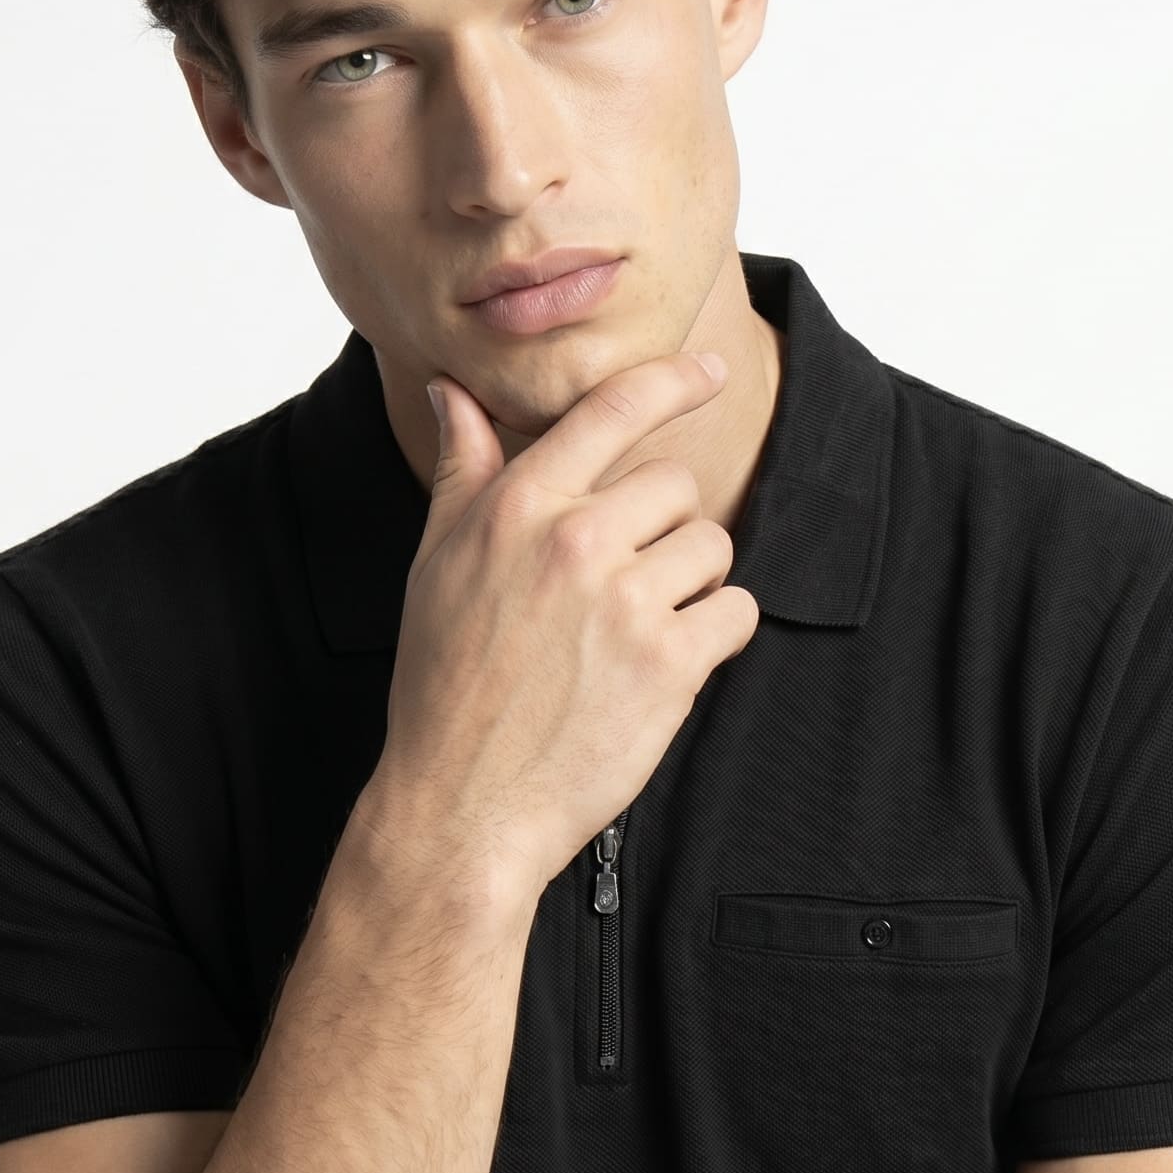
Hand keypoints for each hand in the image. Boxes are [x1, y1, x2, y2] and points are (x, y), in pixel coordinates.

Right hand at [376, 348, 758, 903]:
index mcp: (519, 505)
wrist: (461, 802)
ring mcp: (626, 601)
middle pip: (675, 486)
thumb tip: (455, 393)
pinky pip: (736, 614)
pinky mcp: (670, 664)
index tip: (709, 370)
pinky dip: (715, 637)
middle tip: (618, 591)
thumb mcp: (436, 563)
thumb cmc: (444, 685)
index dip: (674, 380)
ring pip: (712, 549)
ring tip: (632, 637)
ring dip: (690, 588)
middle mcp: (574, 540)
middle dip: (662, 532)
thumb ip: (464, 471)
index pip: (614, 409)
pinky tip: (663, 668)